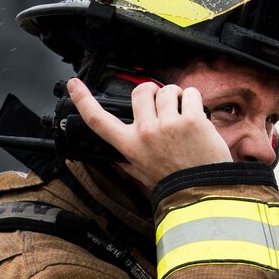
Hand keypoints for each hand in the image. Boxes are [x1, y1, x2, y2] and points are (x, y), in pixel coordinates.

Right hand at [67, 77, 231, 187]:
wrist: (203, 193)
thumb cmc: (176, 184)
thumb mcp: (143, 174)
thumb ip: (129, 162)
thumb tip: (117, 160)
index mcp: (131, 146)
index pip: (99, 120)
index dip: (84, 100)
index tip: (74, 85)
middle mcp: (146, 132)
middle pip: (140, 92)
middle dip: (152, 93)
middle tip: (162, 104)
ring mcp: (169, 125)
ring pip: (167, 90)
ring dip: (176, 96)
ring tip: (183, 113)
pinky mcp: (192, 120)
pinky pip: (190, 93)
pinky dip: (194, 100)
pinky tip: (196, 115)